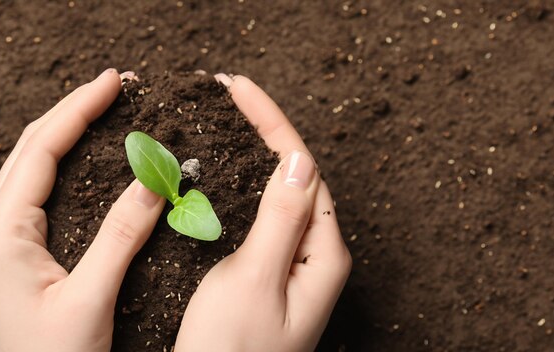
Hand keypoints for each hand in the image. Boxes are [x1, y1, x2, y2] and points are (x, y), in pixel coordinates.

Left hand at [0, 69, 165, 351]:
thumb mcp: (90, 298)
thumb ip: (121, 237)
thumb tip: (155, 180)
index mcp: (2, 234)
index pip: (41, 153)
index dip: (78, 111)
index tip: (113, 83)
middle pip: (33, 148)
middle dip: (74, 111)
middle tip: (115, 85)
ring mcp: (9, 238)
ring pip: (37, 166)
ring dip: (71, 131)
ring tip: (107, 107)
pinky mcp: (26, 249)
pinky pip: (47, 190)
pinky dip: (72, 162)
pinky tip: (95, 155)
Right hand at [174, 75, 351, 351]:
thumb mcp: (256, 280)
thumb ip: (280, 219)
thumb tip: (296, 160)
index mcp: (323, 253)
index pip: (302, 169)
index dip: (271, 123)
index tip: (238, 87)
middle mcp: (316, 255)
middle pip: (296, 175)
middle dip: (266, 130)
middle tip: (231, 94)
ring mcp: (294, 265)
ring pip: (280, 194)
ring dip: (257, 153)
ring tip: (231, 120)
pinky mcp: (271, 275)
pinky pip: (265, 217)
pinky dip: (246, 186)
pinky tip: (230, 174)